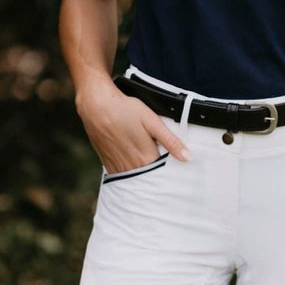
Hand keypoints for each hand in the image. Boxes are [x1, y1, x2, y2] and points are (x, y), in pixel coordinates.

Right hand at [76, 77, 191, 174]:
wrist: (95, 106)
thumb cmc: (125, 110)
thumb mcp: (152, 121)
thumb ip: (171, 141)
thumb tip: (188, 158)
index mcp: (145, 158)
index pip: (164, 173)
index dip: (172, 171)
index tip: (179, 169)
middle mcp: (131, 167)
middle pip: (150, 177)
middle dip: (158, 175)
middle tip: (165, 167)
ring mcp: (118, 167)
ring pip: (136, 178)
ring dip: (143, 175)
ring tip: (149, 165)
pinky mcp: (107, 163)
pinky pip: (123, 174)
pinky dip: (130, 172)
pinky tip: (134, 164)